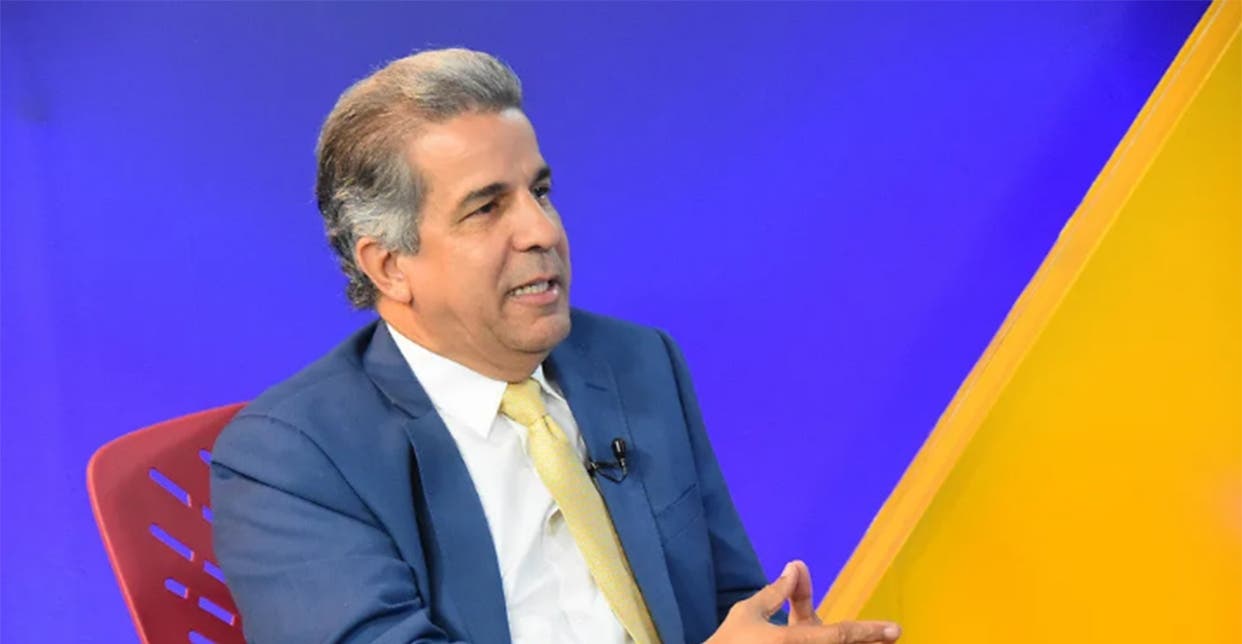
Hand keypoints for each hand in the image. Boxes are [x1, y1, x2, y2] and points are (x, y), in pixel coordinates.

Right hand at [705, 560, 900, 643]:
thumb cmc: (729, 643)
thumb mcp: (748, 613)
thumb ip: (776, 592)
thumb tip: (796, 565)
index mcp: (792, 640)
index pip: (840, 635)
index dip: (868, 631)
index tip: (895, 629)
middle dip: (868, 641)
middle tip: (892, 634)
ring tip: (876, 637)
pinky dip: (832, 643)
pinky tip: (851, 639)